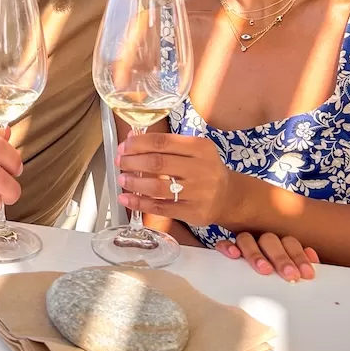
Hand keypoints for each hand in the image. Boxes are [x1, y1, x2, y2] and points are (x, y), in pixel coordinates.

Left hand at [116, 131, 231, 226]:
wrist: (229, 197)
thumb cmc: (205, 170)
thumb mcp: (194, 151)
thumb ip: (166, 145)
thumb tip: (132, 137)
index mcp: (200, 148)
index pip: (162, 141)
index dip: (138, 144)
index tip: (124, 147)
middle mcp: (201, 169)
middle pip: (158, 163)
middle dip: (133, 162)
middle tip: (121, 162)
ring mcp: (198, 192)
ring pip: (158, 187)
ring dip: (134, 183)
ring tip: (122, 179)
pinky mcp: (193, 212)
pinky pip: (160, 207)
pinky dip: (139, 203)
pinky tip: (127, 198)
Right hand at [215, 233, 318, 282]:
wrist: (249, 292)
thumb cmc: (276, 279)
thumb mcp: (291, 274)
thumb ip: (300, 269)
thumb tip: (312, 264)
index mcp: (278, 244)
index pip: (289, 243)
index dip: (299, 257)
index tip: (307, 275)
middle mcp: (260, 241)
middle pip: (270, 240)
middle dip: (281, 258)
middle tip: (290, 276)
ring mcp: (242, 244)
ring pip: (247, 239)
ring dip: (256, 254)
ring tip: (264, 270)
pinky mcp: (225, 249)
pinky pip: (223, 242)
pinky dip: (228, 246)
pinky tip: (234, 255)